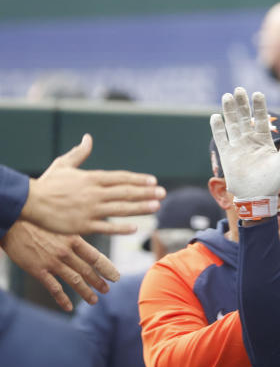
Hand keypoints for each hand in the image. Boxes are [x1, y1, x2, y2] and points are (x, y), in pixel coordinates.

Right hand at [0, 220, 119, 310]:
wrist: (11, 221)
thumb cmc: (36, 222)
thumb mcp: (61, 225)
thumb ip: (74, 238)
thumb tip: (87, 248)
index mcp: (73, 239)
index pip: (96, 257)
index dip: (107, 269)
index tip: (115, 277)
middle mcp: (66, 252)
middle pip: (88, 271)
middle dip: (99, 282)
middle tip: (106, 290)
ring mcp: (52, 262)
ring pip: (75, 281)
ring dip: (86, 292)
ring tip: (94, 300)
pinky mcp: (38, 270)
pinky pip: (54, 288)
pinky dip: (63, 299)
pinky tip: (69, 307)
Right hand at [21, 134, 163, 234]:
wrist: (29, 202)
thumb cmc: (47, 184)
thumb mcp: (63, 165)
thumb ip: (79, 153)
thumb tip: (88, 138)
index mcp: (90, 179)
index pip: (120, 178)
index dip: (138, 179)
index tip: (153, 180)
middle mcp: (93, 193)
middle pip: (125, 192)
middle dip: (146, 192)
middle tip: (163, 193)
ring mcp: (89, 210)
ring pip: (120, 208)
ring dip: (140, 207)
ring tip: (156, 206)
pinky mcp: (83, 225)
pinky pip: (106, 227)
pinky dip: (121, 227)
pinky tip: (135, 227)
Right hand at [210, 88, 279, 218]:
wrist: (257, 197)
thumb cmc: (273, 181)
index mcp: (264, 141)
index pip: (262, 120)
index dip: (260, 107)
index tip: (258, 94)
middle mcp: (250, 141)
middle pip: (245, 118)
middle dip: (242, 104)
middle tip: (239, 90)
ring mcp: (238, 147)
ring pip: (233, 125)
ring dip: (230, 111)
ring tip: (227, 97)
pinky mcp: (227, 155)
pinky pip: (221, 139)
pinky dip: (218, 128)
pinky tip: (216, 117)